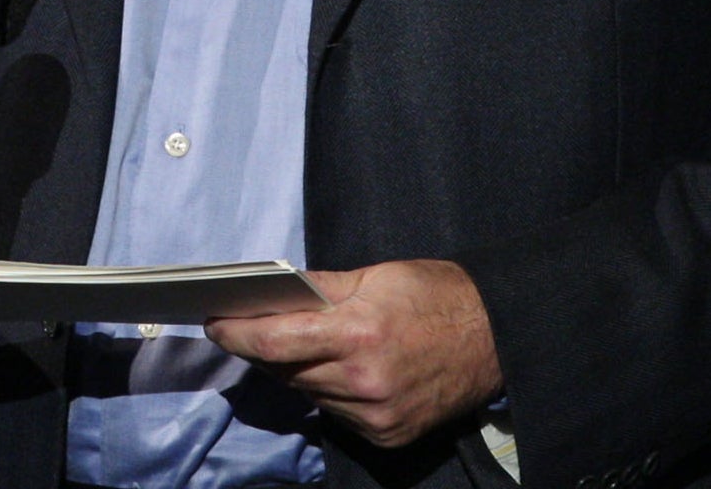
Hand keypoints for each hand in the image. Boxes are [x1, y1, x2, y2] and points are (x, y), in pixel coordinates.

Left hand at [205, 258, 503, 449]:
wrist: (496, 336)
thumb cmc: (435, 294)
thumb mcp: (378, 275)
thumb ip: (321, 289)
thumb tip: (273, 293)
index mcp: (359, 332)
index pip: (276, 342)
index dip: (237, 333)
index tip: (214, 322)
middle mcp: (364, 380)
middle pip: (287, 370)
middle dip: (263, 348)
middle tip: (246, 325)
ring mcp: (375, 414)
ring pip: (310, 394)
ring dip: (297, 371)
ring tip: (298, 345)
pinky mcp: (387, 435)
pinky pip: (337, 414)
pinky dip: (329, 392)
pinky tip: (337, 370)